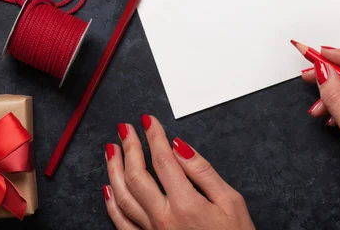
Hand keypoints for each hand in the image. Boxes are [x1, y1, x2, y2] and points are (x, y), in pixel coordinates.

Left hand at [103, 115, 254, 229]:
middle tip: (125, 128)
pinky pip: (122, 223)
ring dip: (115, 169)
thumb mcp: (230, 201)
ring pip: (123, 197)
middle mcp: (163, 219)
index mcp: (185, 205)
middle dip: (130, 147)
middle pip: (137, 176)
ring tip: (112, 149)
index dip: (154, 137)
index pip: (163, 161)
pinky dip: (112, 203)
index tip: (148, 121)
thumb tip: (180, 148)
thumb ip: (203, 173)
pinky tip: (108, 187)